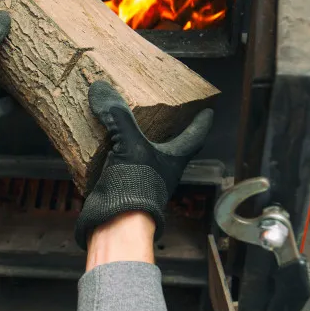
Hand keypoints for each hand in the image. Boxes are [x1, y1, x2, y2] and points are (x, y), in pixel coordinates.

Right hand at [75, 81, 212, 248]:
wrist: (117, 221)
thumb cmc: (137, 187)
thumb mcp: (129, 143)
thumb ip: (117, 115)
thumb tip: (102, 89)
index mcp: (173, 159)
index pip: (194, 137)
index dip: (201, 123)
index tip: (208, 112)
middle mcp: (162, 170)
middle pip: (171, 148)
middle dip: (168, 132)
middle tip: (165, 114)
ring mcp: (142, 179)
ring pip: (144, 156)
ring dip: (138, 143)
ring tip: (126, 125)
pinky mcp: (122, 185)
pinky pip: (119, 164)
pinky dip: (112, 153)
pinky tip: (101, 145)